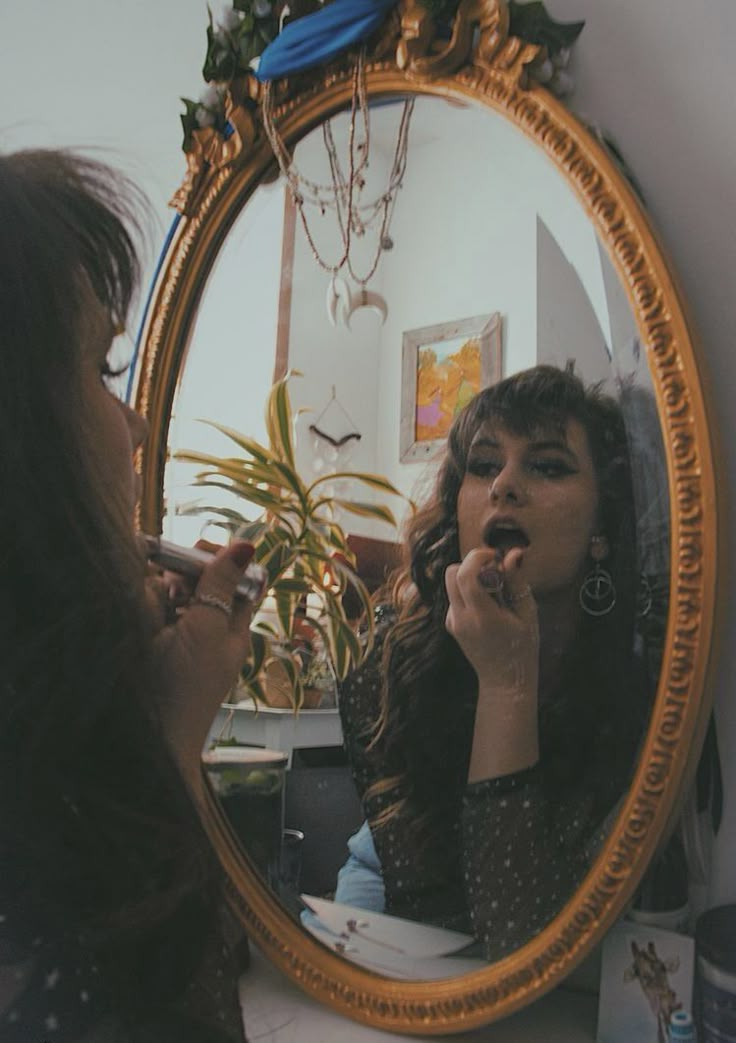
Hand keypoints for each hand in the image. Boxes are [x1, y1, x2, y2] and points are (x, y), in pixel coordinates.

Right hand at [147, 539, 255, 784]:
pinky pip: (145, 609)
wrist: (145, 739)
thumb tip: (246, 545)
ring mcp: (172, 636)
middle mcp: (203, 629)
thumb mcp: (207, 631)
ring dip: (159, 596)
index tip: (197, 555)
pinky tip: (140, 627)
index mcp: (232, 628)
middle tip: (174, 594)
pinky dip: (143, 610)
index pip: (235, 579)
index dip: (218, 561)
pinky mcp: (145, 641)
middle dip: (182, 577)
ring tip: (157, 621)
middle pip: (196, 581)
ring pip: (167, 591)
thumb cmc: (184, 689)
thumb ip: (219, 587)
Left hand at [445, 548, 540, 782]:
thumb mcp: (527, 614)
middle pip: (451, 573)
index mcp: (481, 615)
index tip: (495, 557)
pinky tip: (487, 607)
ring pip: (451, 583)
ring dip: (469, 578)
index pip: (466, 575)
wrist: (504, 680)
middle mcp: (460, 617)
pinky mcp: (450, 625)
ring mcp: (452, 622)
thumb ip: (517, 583)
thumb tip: (513, 554)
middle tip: (494, 572)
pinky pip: (454, 597)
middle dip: (471, 565)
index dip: (478, 557)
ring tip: (494, 592)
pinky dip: (468, 592)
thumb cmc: (522, 648)